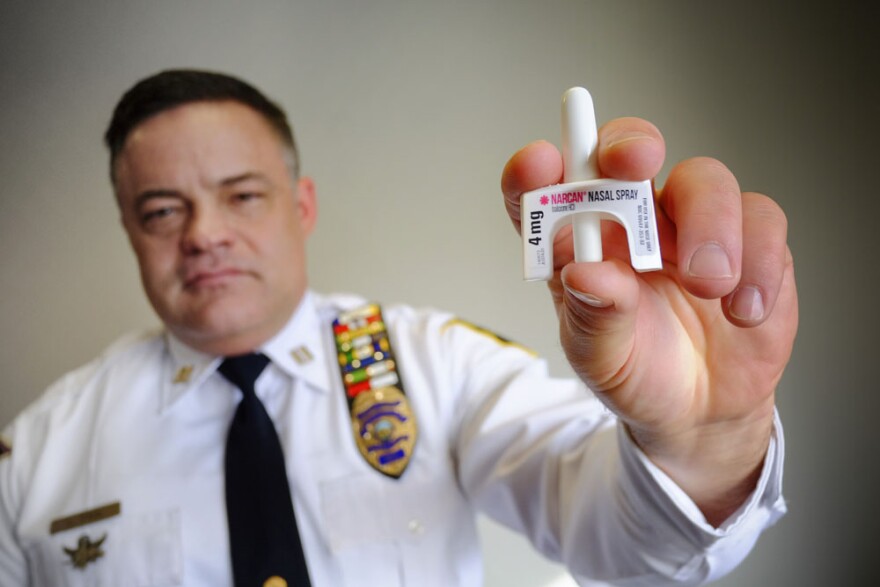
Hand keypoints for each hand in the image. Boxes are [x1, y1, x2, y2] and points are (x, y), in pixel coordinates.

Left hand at [501, 118, 797, 524]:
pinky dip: (758, 260)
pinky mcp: (749, 238)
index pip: (547, 190)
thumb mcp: (602, 358)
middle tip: (636, 163)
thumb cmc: (637, 372)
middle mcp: (630, 220)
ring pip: (703, 179)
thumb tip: (586, 274)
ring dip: (708, 225)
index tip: (538, 164)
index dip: (536, 170)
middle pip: (627, 151)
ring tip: (708, 287)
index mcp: (579, 241)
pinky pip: (761, 217)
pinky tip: (744, 310)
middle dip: (629, 145)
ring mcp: (690, 224)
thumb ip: (593, 316)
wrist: (701, 409)